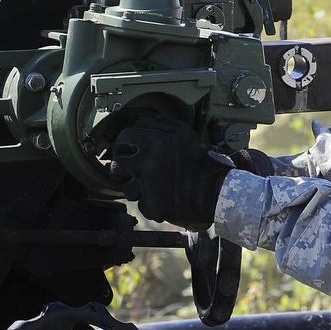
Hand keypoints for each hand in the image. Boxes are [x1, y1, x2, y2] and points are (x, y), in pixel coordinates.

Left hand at [110, 116, 234, 228]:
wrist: (214, 190)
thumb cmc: (200, 160)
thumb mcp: (184, 132)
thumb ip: (161, 125)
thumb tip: (140, 123)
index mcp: (153, 143)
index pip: (124, 137)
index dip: (125, 142)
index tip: (128, 147)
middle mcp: (145, 164)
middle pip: (116, 164)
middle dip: (122, 165)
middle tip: (133, 167)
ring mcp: (146, 187)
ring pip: (126, 187)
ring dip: (135, 185)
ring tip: (151, 183)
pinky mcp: (150, 206)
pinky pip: (140, 203)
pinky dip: (149, 200)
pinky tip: (161, 195)